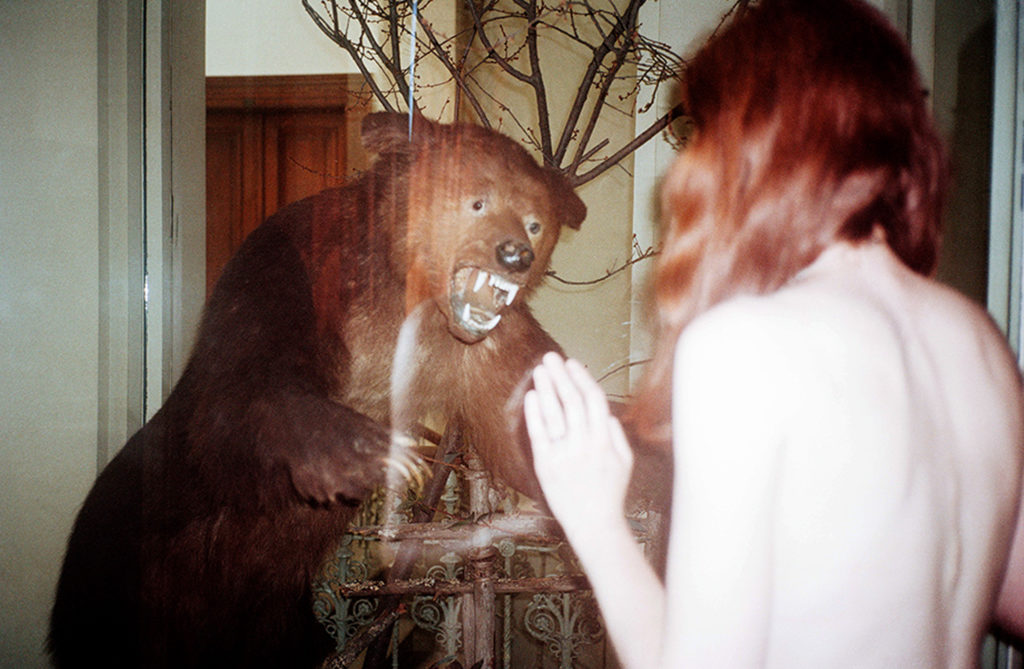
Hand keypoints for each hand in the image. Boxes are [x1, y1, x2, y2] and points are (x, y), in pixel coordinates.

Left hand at [524, 353, 633, 538]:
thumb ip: (617, 434)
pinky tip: (532, 396)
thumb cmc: (610, 492)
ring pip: (554, 413)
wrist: (594, 524)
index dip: (582, 378)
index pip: (593, 400)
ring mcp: (564, 454)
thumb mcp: (625, 462)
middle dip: (561, 375)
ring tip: (539, 370)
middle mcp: (584, 444)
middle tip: (550, 357)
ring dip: (547, 388)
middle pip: (571, 401)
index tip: (573, 362)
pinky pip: (539, 434)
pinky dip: (535, 413)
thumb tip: (606, 411)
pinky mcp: (546, 465)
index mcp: (605, 440)